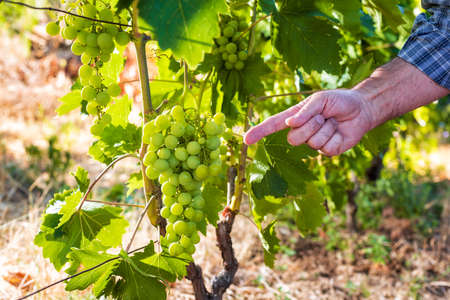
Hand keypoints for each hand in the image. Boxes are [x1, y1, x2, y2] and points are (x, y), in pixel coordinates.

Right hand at [244, 89, 374, 155]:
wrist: (362, 109)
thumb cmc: (339, 101)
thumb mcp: (320, 99)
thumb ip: (304, 111)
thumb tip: (290, 124)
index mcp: (296, 117)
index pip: (274, 125)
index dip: (260, 132)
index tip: (246, 139)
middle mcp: (302, 131)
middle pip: (292, 138)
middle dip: (308, 126)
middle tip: (322, 116)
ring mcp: (314, 142)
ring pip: (311, 142)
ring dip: (324, 129)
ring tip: (332, 121)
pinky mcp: (328, 151)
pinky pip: (325, 148)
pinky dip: (334, 137)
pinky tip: (339, 131)